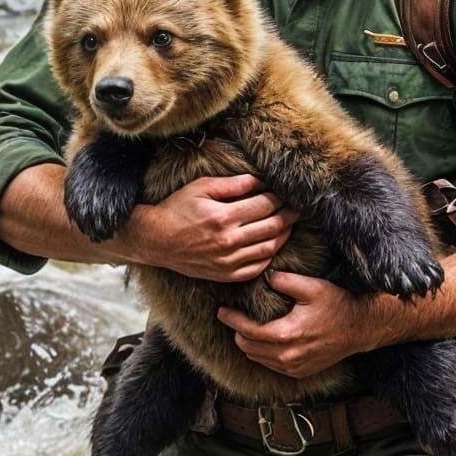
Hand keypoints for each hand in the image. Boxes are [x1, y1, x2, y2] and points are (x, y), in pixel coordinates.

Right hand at [126, 173, 298, 282]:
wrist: (157, 240)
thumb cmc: (177, 209)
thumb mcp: (201, 187)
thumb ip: (233, 184)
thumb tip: (260, 180)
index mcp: (223, 217)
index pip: (264, 205)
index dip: (279, 197)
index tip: (286, 193)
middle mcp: (228, 241)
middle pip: (271, 226)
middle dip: (289, 215)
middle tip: (298, 208)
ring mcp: (228, 261)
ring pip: (268, 248)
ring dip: (284, 235)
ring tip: (289, 224)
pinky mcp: (226, 275)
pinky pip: (257, 267)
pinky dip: (270, 255)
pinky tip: (273, 244)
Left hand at [217, 270, 398, 378]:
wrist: (360, 328)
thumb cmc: (338, 305)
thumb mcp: (311, 287)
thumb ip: (285, 281)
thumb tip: (264, 275)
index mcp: (286, 335)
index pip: (247, 331)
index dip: (231, 320)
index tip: (221, 310)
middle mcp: (287, 356)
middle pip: (247, 347)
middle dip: (237, 332)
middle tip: (232, 316)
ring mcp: (294, 366)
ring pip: (257, 358)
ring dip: (249, 343)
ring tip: (247, 326)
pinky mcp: (300, 371)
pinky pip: (271, 365)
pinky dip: (262, 353)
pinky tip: (265, 339)